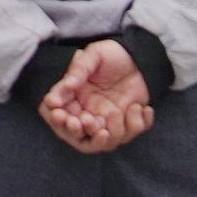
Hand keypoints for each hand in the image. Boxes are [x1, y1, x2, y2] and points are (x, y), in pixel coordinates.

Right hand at [42, 40, 154, 154]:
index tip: (60, 115)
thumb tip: (67, 85)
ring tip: (118, 111)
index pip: (58, 117)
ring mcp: (108, 120)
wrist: (138, 56)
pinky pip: (131, 134)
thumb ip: (78, 69)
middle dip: (82, 133)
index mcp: (73, 99)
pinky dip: (137, 124)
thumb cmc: (111, 54)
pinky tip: (139, 106)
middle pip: (80, 139)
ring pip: (107, 142)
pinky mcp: (127, 122)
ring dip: (112, 131)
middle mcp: (88, 114)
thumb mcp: (94, 54)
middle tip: (88, 120)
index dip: (58, 121)